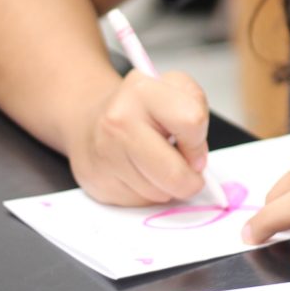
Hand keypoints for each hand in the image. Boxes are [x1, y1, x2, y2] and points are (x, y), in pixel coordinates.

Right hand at [67, 69, 212, 205]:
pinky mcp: (99, 182)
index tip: (193, 143)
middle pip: (175, 174)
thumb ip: (197, 110)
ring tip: (157, 163)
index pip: (192, 122)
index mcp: (143, 91)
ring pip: (159, 193)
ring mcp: (106, 154)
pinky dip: (148, 193)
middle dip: (191, 180)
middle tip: (189, 170)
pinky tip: (140, 173)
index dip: (199, 139)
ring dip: (168, 186)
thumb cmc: (140, 107)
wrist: (90, 120)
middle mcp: (119, 121)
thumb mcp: (176, 88)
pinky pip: (140, 202)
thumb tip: (196, 160)